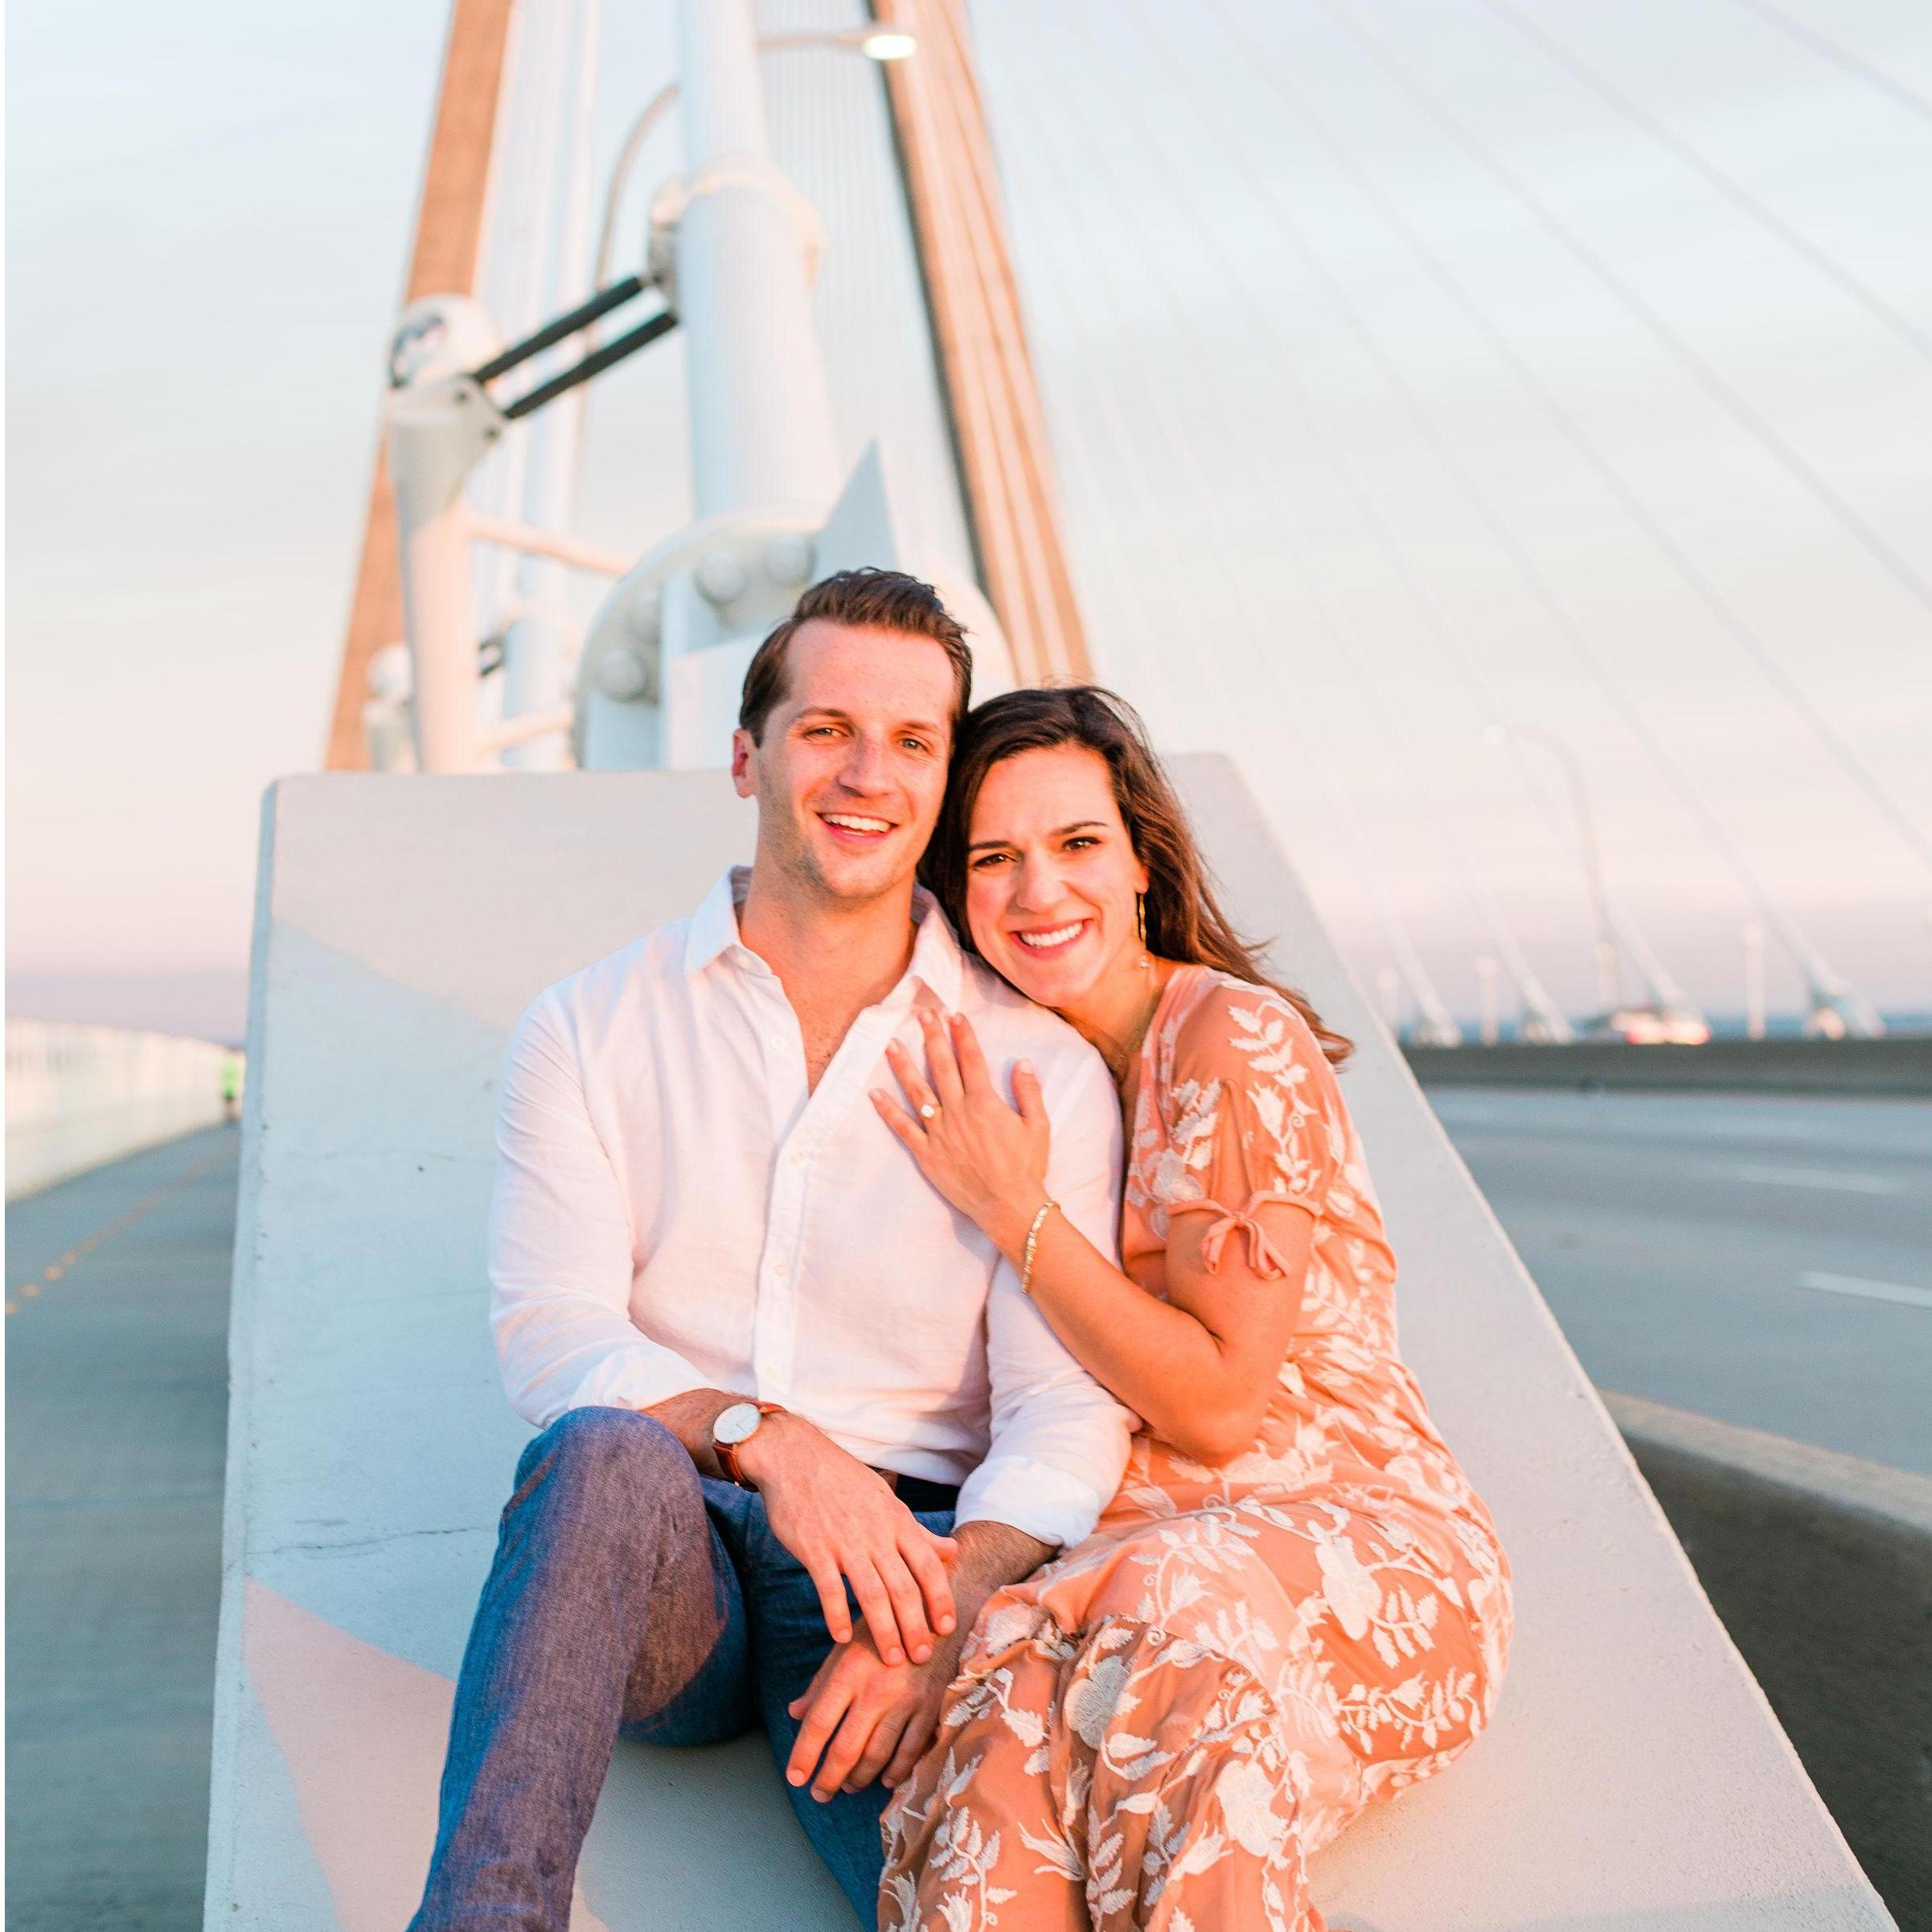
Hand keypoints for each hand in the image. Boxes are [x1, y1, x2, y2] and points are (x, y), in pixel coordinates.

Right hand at [742, 1415, 958, 1665]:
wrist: (796, 1457)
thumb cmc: (844, 1481)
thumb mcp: (886, 1500)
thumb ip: (918, 1531)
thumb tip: (952, 1550)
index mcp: (896, 1520)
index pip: (928, 1566)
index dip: (940, 1599)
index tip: (947, 1629)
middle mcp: (876, 1533)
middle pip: (903, 1587)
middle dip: (916, 1626)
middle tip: (922, 1657)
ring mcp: (844, 1541)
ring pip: (872, 1593)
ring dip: (884, 1630)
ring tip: (892, 1659)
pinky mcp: (814, 1548)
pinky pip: (828, 1587)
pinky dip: (836, 1614)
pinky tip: (841, 1638)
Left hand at [784, 1622, 957, 1802]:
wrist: (936, 1611)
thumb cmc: (884, 1627)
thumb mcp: (847, 1644)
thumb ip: (821, 1681)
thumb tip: (794, 1712)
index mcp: (849, 1670)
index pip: (819, 1722)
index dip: (804, 1754)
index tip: (794, 1777)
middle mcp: (875, 1689)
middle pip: (846, 1748)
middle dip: (829, 1778)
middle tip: (819, 1794)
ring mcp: (906, 1700)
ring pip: (877, 1755)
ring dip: (860, 1778)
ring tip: (849, 1786)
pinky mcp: (931, 1706)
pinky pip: (911, 1750)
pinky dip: (896, 1771)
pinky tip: (885, 1780)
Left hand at [874, 1009, 1050, 1241]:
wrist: (1008, 1205)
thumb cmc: (1026, 1167)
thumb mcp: (1038, 1126)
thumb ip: (1029, 1092)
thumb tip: (1023, 1062)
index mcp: (985, 1103)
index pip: (972, 1059)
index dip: (963, 1035)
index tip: (955, 1015)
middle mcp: (959, 1112)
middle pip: (942, 1066)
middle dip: (932, 1037)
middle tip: (922, 1014)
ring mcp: (940, 1132)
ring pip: (917, 1091)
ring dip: (903, 1065)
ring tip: (891, 1044)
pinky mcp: (927, 1153)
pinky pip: (903, 1128)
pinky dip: (888, 1110)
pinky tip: (875, 1094)